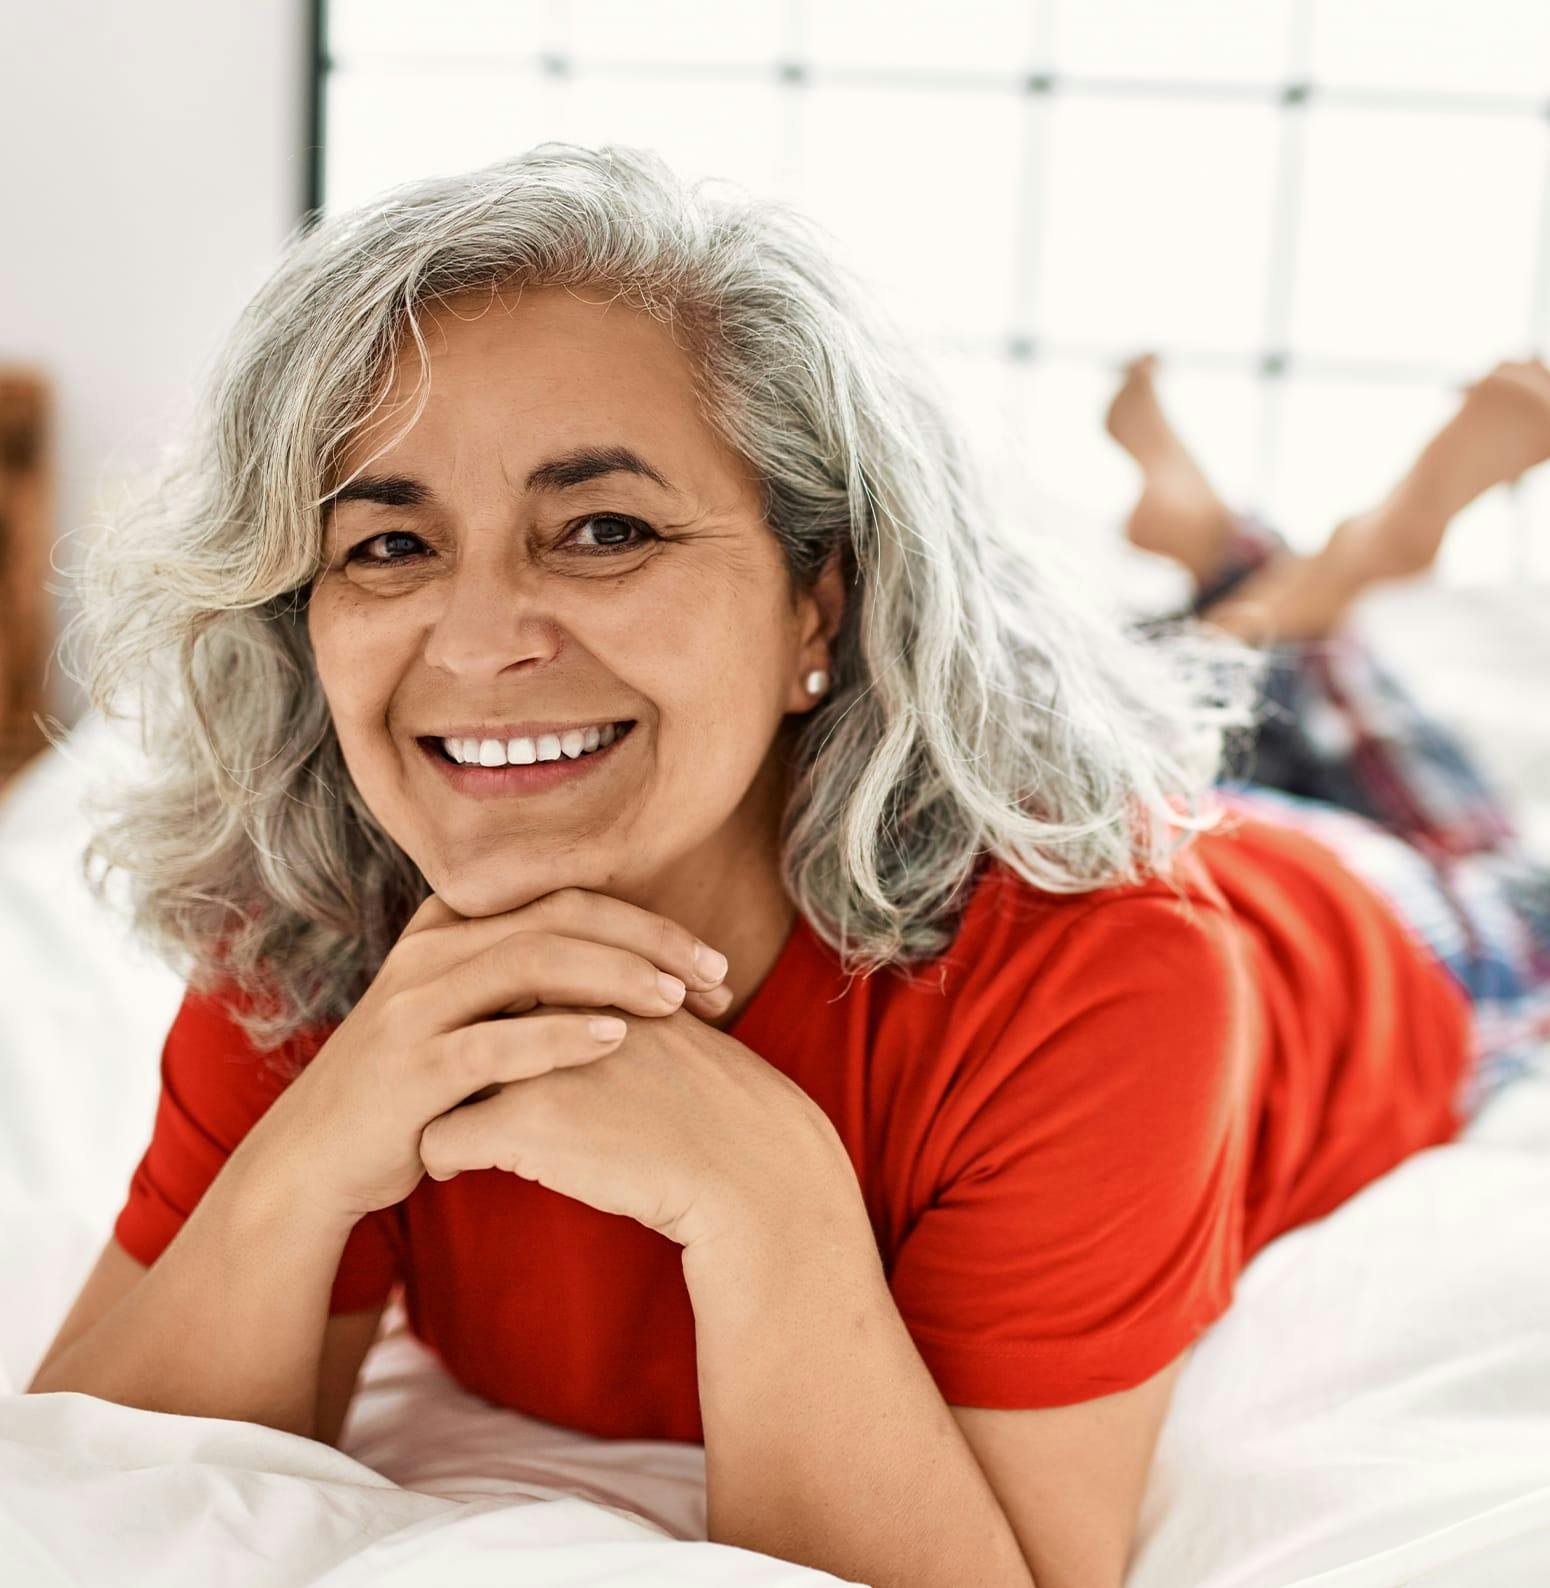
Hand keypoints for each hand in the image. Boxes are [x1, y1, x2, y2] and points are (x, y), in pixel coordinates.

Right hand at [241, 887, 736, 1222]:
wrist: (315, 1160)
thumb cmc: (416, 1090)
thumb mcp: (469, 1020)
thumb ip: (529, 984)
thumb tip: (639, 973)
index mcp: (451, 930)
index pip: (566, 898)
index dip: (646, 922)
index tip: (709, 961)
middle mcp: (431, 951)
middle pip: (558, 917)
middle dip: (648, 941)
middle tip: (715, 976)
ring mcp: (414, 1006)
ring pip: (529, 961)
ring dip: (614, 975)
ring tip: (678, 999)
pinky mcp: (408, 1067)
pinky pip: (494, 1040)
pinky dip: (559, 1035)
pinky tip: (616, 1039)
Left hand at [416, 1001, 859, 1250]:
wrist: (750, 1169)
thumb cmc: (714, 1105)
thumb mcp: (662, 1025)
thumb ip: (606, 999)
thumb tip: (555, 1005)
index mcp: (588, 971)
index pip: (498, 971)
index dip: (480, 1008)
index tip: (470, 1039)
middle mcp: (554, 1001)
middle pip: (459, 1011)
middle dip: (446, 1041)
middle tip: (441, 1080)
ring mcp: (534, 1059)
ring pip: (439, 1073)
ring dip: (435, 1097)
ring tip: (439, 1120)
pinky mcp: (524, 1124)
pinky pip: (440, 1141)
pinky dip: (442, 1158)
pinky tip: (455, 1171)